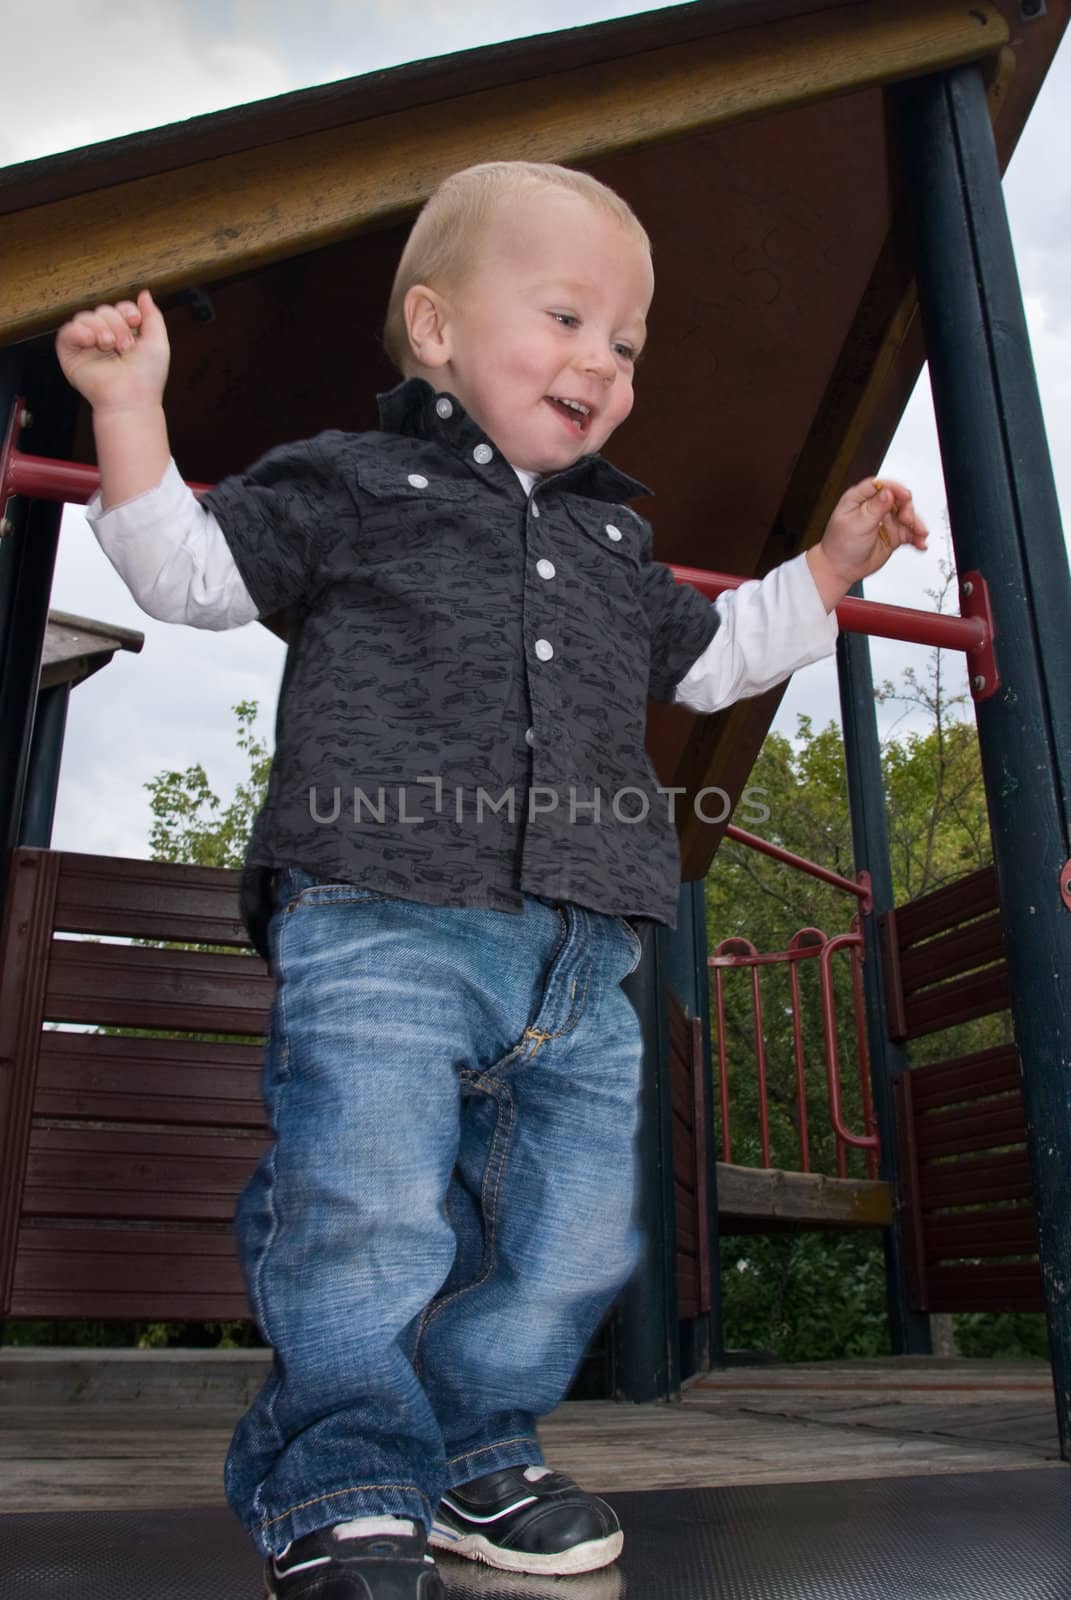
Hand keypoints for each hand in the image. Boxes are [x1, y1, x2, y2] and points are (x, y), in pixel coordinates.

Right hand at [55, 289, 169, 413]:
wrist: (131, 398)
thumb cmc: (146, 377)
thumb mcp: (157, 341)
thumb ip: (153, 316)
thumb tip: (144, 293)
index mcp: (124, 336)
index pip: (119, 309)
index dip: (126, 310)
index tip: (135, 321)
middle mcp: (104, 339)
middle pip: (104, 310)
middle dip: (116, 323)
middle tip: (125, 345)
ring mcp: (86, 347)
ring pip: (86, 317)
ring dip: (101, 327)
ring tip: (109, 346)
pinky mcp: (70, 354)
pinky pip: (68, 330)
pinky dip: (80, 331)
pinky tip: (92, 340)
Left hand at [807, 477, 928, 609]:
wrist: (840, 569)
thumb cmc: (840, 546)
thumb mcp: (856, 524)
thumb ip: (874, 509)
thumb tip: (887, 492)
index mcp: (859, 499)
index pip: (880, 486)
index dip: (895, 488)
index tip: (905, 496)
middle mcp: (874, 507)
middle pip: (898, 499)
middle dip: (907, 509)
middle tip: (908, 520)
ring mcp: (885, 521)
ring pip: (906, 516)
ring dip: (915, 524)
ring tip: (920, 534)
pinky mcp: (893, 534)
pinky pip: (909, 533)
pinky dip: (916, 537)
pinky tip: (920, 543)